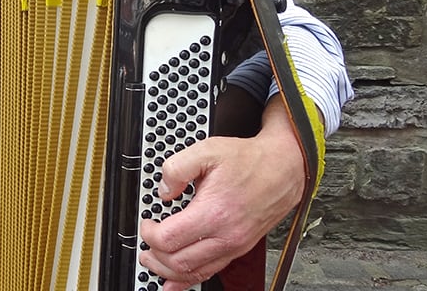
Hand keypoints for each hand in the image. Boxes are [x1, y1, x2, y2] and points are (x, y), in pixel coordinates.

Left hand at [139, 97, 304, 290]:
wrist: (282, 169)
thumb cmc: (248, 161)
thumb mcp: (207, 150)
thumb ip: (177, 167)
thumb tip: (163, 190)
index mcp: (214, 212)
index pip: (169, 238)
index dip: (149, 233)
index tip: (146, 222)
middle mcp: (225, 235)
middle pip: (178, 261)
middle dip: (154, 256)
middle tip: (144, 243)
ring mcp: (234, 245)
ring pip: (194, 273)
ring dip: (167, 272)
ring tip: (152, 261)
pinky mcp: (239, 248)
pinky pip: (211, 272)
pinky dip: (189, 281)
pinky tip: (175, 284)